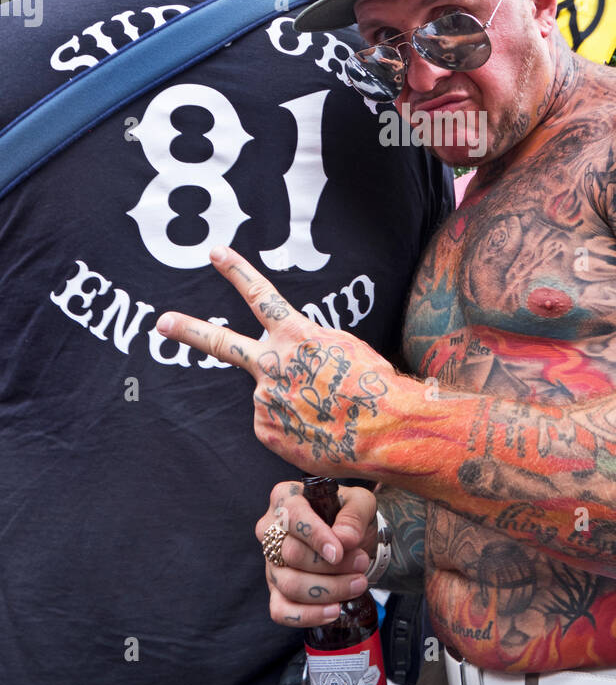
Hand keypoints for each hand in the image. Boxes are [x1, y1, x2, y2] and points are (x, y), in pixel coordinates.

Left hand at [155, 245, 399, 474]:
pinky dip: (293, 428)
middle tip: (161, 321)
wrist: (384, 429)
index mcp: (297, 335)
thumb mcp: (345, 347)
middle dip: (189, 330)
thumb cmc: (373, 384)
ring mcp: (265, 399)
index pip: (261, 296)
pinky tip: (317, 431)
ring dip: (293, 403)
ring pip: (270, 396)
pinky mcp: (266, 430)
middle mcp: (273, 364)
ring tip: (327, 414)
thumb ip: (308, 346)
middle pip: (222, 343)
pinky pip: (275, 425)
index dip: (237, 272)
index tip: (216, 253)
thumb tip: (290, 361)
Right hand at [257, 480, 378, 627]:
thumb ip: (354, 515)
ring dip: (328, 590)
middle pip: (291, 554)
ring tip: (358, 583)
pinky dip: (308, 615)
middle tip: (362, 564)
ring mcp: (270, 563)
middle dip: (330, 566)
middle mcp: (270, 529)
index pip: (293, 516)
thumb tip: (345, 539)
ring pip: (289, 584)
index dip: (315, 536)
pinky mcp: (276, 591)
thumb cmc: (349, 515)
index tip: (339, 552)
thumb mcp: (361, 503)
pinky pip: (281, 611)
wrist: (351, 539)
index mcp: (286, 497)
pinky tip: (334, 610)